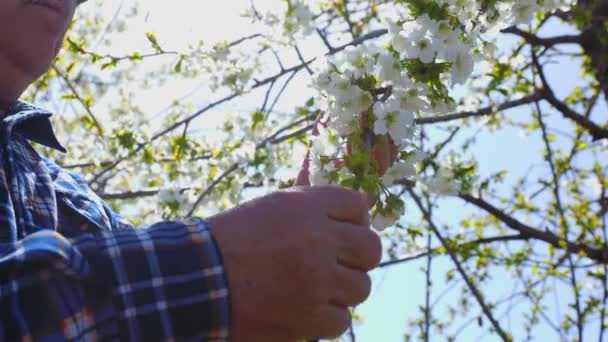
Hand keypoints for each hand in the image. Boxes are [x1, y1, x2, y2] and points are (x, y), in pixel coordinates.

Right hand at [208, 186, 381, 340]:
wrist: (197, 279)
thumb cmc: (232, 239)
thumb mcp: (272, 206)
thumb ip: (311, 203)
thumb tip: (355, 204)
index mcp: (307, 206)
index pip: (357, 205)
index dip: (354, 219)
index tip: (343, 231)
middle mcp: (318, 240)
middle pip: (371, 248)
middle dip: (358, 256)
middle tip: (340, 263)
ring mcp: (316, 281)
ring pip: (361, 287)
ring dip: (342, 289)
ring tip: (317, 288)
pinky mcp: (309, 318)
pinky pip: (342, 319)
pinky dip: (326, 317)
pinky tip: (306, 309)